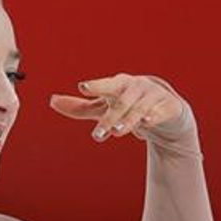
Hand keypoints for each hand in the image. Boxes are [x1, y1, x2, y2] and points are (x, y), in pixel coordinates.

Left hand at [49, 73, 184, 142]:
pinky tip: (147, 122)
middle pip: (121, 102)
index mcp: (118, 84)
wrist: (166, 109)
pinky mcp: (169, 107)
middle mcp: (136, 87)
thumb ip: (79, 106)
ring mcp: (154, 96)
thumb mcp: (104, 106)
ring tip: (116, 131)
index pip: (105, 85)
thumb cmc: (128, 103)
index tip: (83, 87)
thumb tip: (52, 101)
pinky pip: (160, 112)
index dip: (95, 85)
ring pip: (139, 109)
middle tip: (97, 135)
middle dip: (109, 118)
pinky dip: (153, 117)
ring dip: (128, 120)